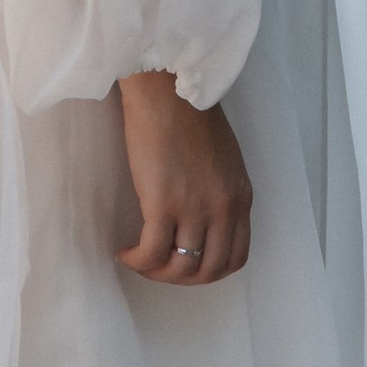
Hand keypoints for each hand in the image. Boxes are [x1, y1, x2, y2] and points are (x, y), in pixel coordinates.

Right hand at [116, 71, 251, 286]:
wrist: (168, 88)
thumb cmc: (190, 112)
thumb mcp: (224, 160)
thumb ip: (221, 191)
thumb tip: (205, 221)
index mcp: (240, 196)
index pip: (236, 257)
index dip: (209, 271)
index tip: (186, 263)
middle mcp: (223, 208)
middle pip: (208, 269)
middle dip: (182, 278)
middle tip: (159, 267)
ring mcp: (194, 208)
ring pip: (180, 267)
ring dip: (157, 273)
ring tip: (139, 259)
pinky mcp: (162, 204)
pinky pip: (151, 254)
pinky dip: (137, 261)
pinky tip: (125, 251)